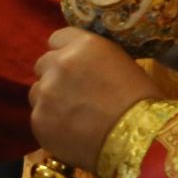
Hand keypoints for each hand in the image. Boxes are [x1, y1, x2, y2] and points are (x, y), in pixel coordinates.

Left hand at [30, 28, 158, 173]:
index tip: (74, 67)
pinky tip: (70, 132)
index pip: (57, 39)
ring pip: (37, 91)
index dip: (65, 52)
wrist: (140, 139)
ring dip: (50, 99)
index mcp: (82, 45)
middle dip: (55, 76)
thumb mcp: (120, 63)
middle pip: (43, 64)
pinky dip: (51, 123)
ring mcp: (45, 92)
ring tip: (72, 116)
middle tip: (73, 93)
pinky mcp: (39, 120)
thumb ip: (92, 59)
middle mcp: (58, 63)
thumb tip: (80, 65)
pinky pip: (38, 117)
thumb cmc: (140, 100)